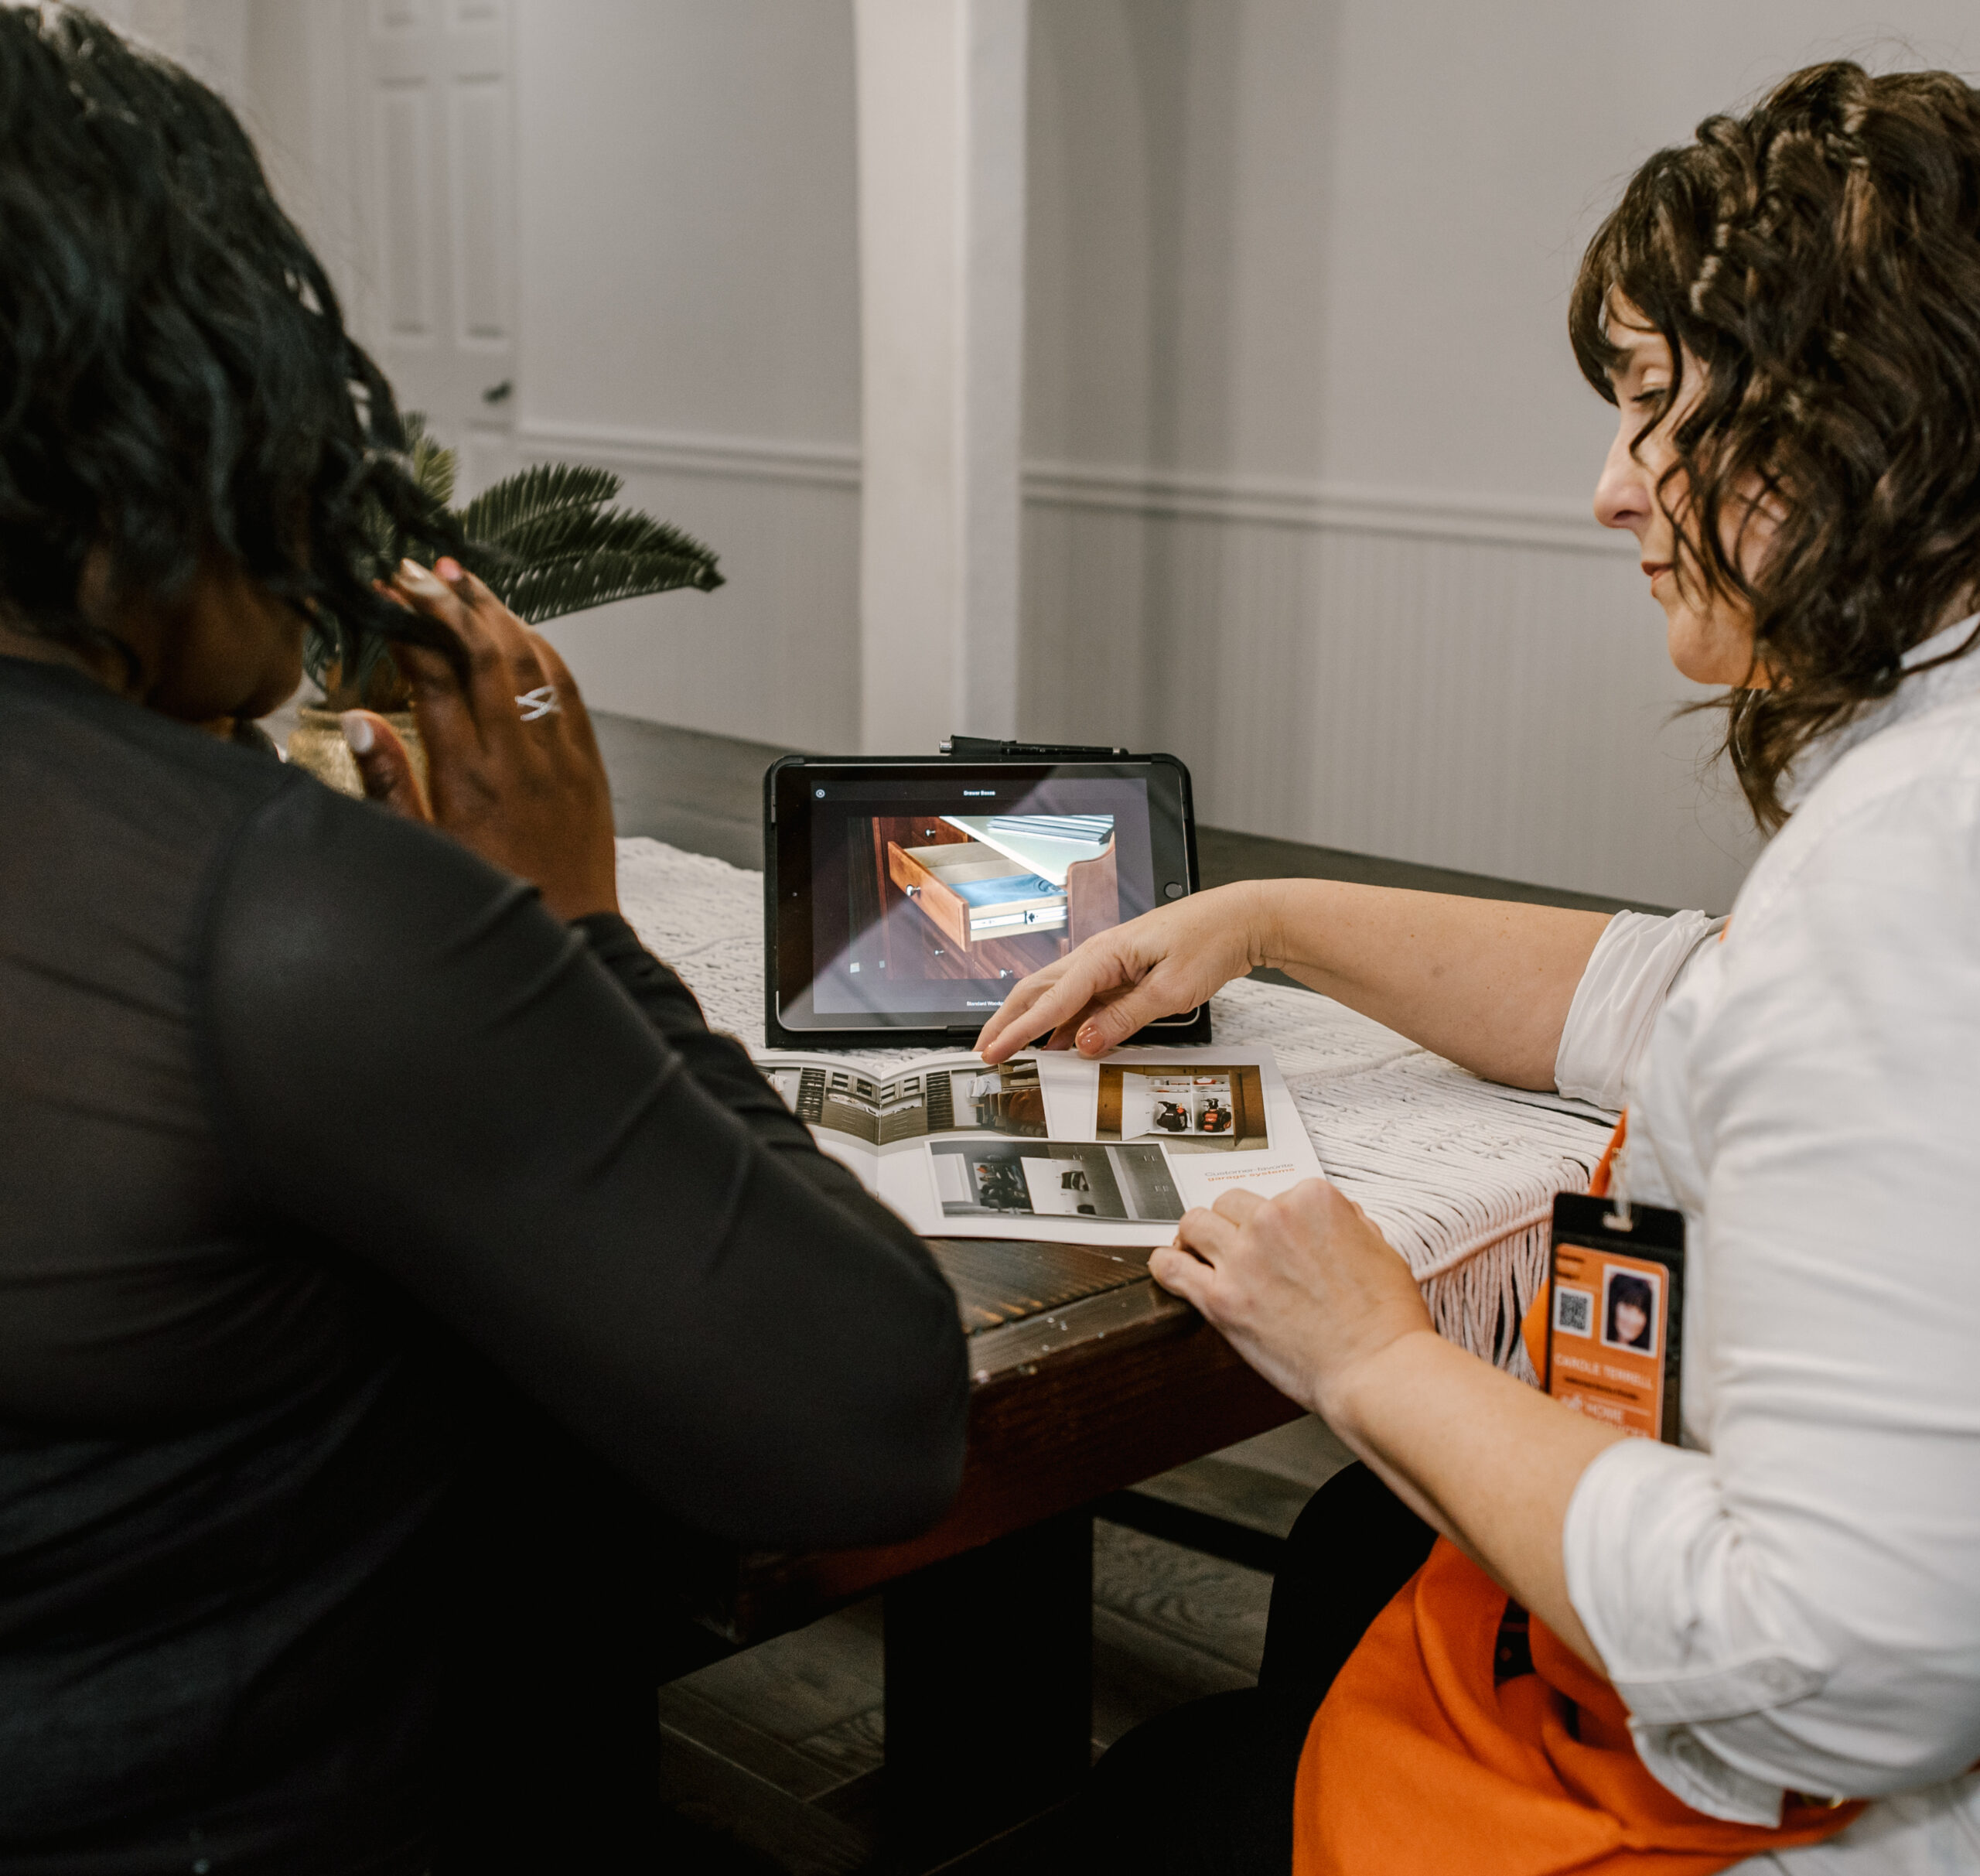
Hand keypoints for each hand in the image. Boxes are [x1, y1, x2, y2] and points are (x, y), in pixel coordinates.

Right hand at [339, 558, 619, 922]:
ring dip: (495, 613)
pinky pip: (566, 689)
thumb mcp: (422, 850)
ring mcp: (558, 754)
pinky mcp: (587, 761)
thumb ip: (388, 783)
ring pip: (530, 660)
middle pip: (483, 653)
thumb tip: (358, 718)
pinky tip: (516, 629)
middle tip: (417, 568)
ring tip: (461, 579)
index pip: (434, 676)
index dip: (409, 627)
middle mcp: (515, 755)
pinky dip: (540, 650)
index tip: (385, 595)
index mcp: (464, 774)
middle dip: (448, 602)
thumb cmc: (486, 896)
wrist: (570, 932)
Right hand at [973, 881, 1274, 1062]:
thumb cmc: (1210, 941)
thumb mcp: (1171, 991)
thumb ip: (1124, 1018)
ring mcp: (1109, 962)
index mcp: (1104, 954)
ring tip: (1008, 1047)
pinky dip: (1063, 1019)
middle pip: (1038, 990)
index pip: (1051, 999)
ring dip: (1030, 1019)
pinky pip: (1082, 998)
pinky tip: (1057, 1040)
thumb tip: (1084, 1043)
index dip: (1019, 1030)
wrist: (1240, 919)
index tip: (994, 1051)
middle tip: (985, 1050)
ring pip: (1056, 993)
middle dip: (1008, 1022)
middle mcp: (1099, 954)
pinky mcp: (1122, 971)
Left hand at [1149, 1181, 1433, 1425]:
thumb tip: (1332, 1222)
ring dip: (1197, 1238)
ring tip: (1200, 1253)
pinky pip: (1171, 1266)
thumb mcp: (1380, 1249)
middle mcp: (1273, 1220)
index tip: (1278, 1242)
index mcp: (1313, 1201)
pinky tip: (1171, 1268)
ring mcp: (1243, 1257)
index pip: (1276, 1193)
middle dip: (1235, 1225)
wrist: (1378, 1370)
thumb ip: (1347, 1225)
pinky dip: (1166, 1265)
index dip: (1276, 1221)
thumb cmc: (1386, 1321)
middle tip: (1239, 1249)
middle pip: (1230, 1204)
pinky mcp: (1221, 1298)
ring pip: (1195, 1223)